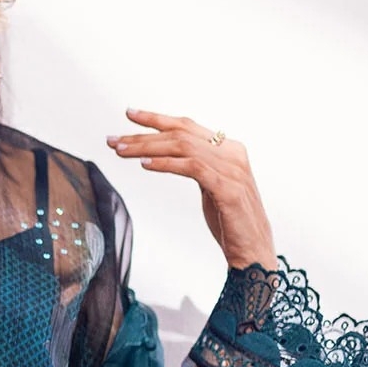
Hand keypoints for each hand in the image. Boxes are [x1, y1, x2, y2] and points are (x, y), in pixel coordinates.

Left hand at [106, 108, 276, 270]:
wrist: (253, 252)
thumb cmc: (230, 223)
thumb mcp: (212, 187)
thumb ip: (198, 167)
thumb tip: (171, 156)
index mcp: (229, 149)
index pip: (187, 126)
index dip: (157, 118)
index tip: (130, 114)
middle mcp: (232, 153)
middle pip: (180, 134)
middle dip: (143, 134)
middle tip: (113, 139)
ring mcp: (232, 170)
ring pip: (183, 147)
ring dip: (147, 147)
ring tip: (122, 151)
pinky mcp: (228, 189)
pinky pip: (192, 168)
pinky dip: (166, 164)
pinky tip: (145, 164)